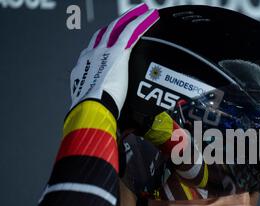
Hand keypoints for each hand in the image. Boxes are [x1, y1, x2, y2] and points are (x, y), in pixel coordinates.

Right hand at [70, 2, 158, 116]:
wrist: (90, 108)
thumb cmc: (91, 111)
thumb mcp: (92, 102)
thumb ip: (99, 98)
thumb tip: (107, 107)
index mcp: (83, 67)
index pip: (94, 47)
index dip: (104, 39)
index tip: (112, 37)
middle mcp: (91, 54)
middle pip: (106, 32)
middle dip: (118, 24)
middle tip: (129, 18)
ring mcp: (103, 52)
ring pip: (119, 28)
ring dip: (131, 19)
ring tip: (143, 13)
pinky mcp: (117, 53)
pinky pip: (130, 32)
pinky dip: (140, 23)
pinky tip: (148, 17)